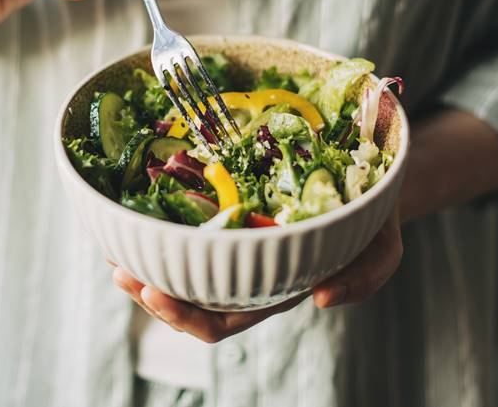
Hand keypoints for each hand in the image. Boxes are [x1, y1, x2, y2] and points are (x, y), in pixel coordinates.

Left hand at [111, 205, 402, 343]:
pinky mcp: (229, 211)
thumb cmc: (374, 219)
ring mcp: (236, 242)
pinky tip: (133, 212)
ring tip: (113, 246)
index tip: (153, 291)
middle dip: (151, 291)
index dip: (185, 315)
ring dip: (145, 260)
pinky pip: (188, 226)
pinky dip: (159, 225)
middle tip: (120, 271)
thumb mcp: (384, 248)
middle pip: (190, 298)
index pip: (224, 318)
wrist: (371, 179)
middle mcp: (248, 270)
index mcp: (277, 287)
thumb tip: (324, 300)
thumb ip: (366, 277)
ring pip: (182, 265)